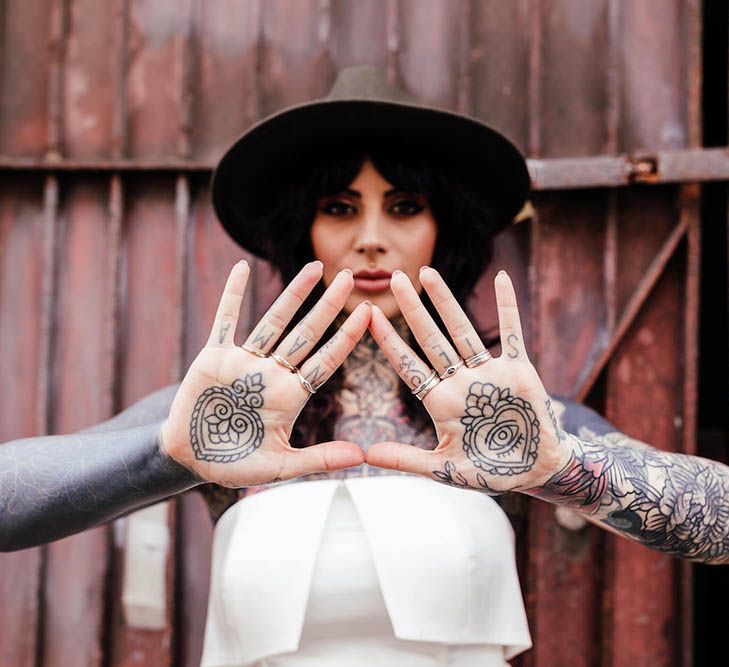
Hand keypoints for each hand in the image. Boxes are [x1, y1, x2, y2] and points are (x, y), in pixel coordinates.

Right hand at [161, 260, 370, 487]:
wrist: (190, 461)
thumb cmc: (236, 465)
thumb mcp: (281, 467)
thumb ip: (319, 459)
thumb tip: (361, 457)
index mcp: (291, 396)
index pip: (326, 360)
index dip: (347, 337)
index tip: (369, 312)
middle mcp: (272, 373)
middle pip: (307, 333)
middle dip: (329, 305)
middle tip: (350, 276)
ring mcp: (244, 362)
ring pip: (274, 321)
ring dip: (294, 294)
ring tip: (316, 267)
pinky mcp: (214, 357)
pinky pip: (225, 320)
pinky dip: (232, 295)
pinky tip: (242, 267)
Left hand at [365, 267, 564, 493]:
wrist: (536, 472)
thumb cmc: (490, 472)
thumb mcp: (445, 468)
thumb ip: (407, 459)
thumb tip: (367, 454)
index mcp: (440, 402)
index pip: (408, 365)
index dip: (388, 341)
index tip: (366, 315)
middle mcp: (460, 381)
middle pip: (430, 338)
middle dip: (412, 309)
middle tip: (395, 277)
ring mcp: (489, 372)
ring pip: (463, 330)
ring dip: (446, 301)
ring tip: (428, 272)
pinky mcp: (519, 370)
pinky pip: (513, 332)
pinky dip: (508, 306)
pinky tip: (500, 277)